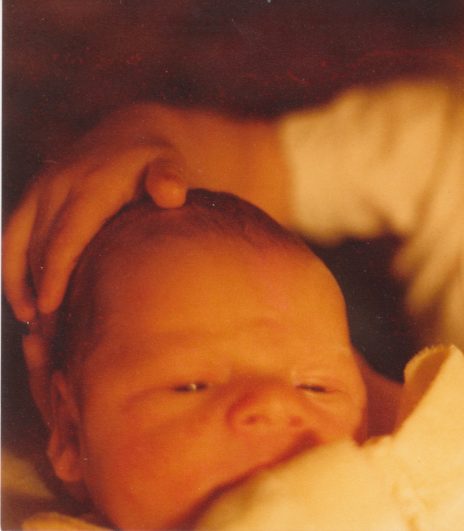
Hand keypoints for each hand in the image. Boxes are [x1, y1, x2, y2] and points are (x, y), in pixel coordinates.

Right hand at [3, 104, 188, 321]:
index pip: (66, 237)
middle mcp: (58, 186)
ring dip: (22, 286)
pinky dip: (13, 270)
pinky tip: (26, 305)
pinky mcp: (33, 197)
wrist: (133, 131)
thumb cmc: (158, 160)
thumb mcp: (170, 164)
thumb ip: (170, 179)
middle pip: (41, 248)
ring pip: (20, 245)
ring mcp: (41, 190)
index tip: (50, 310)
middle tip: (50, 338)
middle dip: (40, 292)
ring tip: (37, 328)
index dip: (56, 274)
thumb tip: (171, 194)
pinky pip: (12, 237)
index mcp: (90, 186)